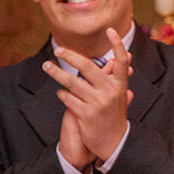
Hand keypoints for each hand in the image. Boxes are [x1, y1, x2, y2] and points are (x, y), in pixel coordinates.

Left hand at [42, 28, 133, 161]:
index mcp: (120, 85)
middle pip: (88, 66)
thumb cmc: (114, 117)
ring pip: (72, 82)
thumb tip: (126, 59)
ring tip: (47, 66)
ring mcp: (98, 103)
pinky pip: (68, 98)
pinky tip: (61, 94)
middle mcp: (110, 92)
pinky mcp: (86, 114)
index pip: (121, 61)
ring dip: (56, 73)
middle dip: (70, 56)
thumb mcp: (120, 96)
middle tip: (58, 50)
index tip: (110, 30)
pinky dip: (62, 95)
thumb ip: (118, 77)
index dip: (117, 45)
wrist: (114, 143)